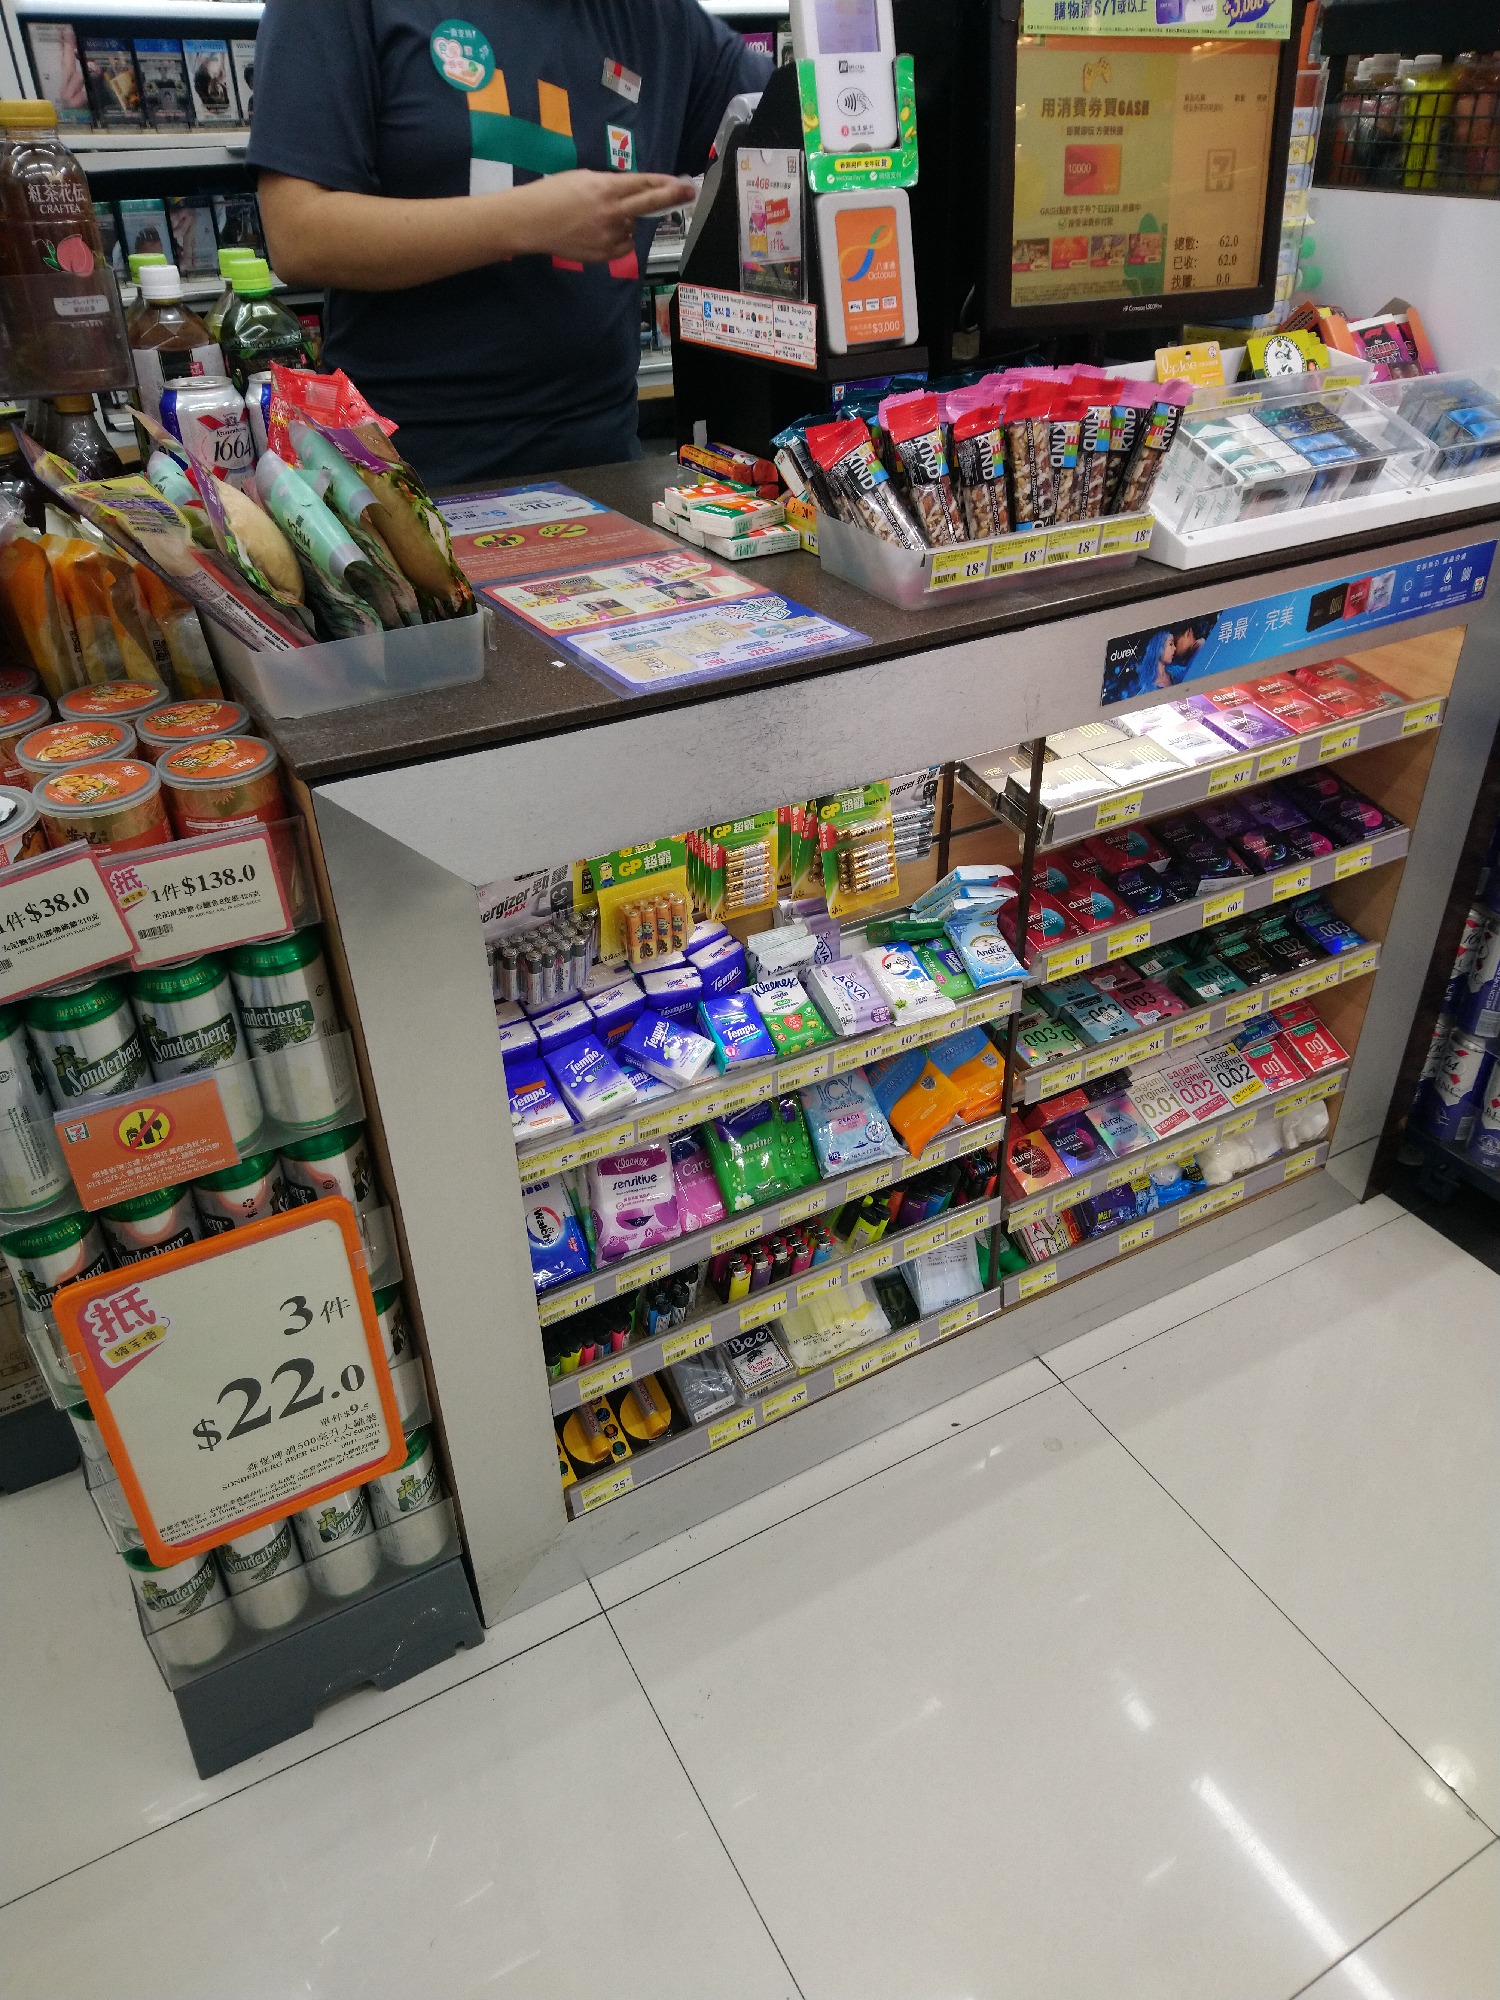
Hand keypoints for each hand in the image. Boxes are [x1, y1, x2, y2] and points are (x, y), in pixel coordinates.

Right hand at [506, 170, 696, 261]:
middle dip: (672, 196)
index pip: (642, 184)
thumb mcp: (582, 178)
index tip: (681, 182)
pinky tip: (598, 232)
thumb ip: (609, 185)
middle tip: (690, 191)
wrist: (530, 222)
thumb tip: (632, 192)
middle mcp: (612, 212)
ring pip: (631, 226)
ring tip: (597, 217)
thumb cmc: (552, 194)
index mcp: (605, 189)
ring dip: (625, 220)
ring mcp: (609, 236)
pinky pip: (623, 245)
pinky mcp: (604, 255)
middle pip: (649, 203)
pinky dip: (617, 238)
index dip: (664, 182)